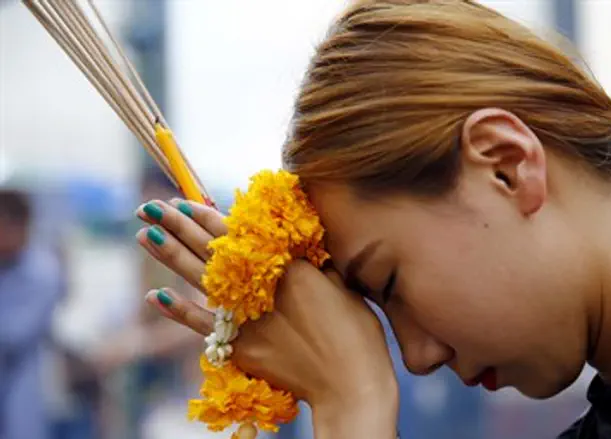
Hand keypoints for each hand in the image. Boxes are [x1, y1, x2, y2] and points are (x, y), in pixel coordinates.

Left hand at [135, 199, 398, 437]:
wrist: (350, 382)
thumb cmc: (356, 330)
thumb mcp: (342, 282)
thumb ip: (312, 261)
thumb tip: (296, 241)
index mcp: (286, 264)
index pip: (235, 232)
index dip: (206, 215)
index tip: (183, 200)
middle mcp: (259, 284)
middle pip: (209, 249)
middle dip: (176, 225)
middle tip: (150, 207)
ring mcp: (245, 316)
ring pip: (197, 278)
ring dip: (168, 255)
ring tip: (143, 234)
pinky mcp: (239, 346)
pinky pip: (200, 325)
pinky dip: (177, 310)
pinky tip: (153, 295)